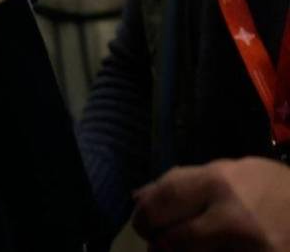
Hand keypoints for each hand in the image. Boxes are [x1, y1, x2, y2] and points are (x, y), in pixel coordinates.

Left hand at [133, 158, 289, 250]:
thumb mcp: (236, 171)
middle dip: (160, 245)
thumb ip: (185, 181)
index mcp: (219, 183)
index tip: (144, 225)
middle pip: (171, 242)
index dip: (144, 218)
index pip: (160, 203)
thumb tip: (139, 196)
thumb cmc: (278, 189)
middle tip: (162, 243)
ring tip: (190, 248)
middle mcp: (232, 218)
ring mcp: (250, 250)